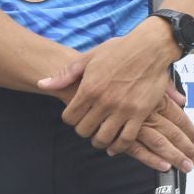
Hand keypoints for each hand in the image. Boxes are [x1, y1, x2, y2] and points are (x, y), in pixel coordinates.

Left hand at [40, 20, 177, 155]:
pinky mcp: (140, 113)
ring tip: (101, 137)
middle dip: (84, 129)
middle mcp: (104, 101)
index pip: (69, 118)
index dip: (71, 119)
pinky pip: (127, 138)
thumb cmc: (120, 49)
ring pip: (103, 138)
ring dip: (99, 141)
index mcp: (89, 88)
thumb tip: (42, 84)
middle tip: (90, 125)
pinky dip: (119, 146)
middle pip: (84, 130)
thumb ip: (65, 74)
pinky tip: (116, 146)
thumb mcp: (89, 57)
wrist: (151, 47)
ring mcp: (123, 108)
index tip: (78, 116)